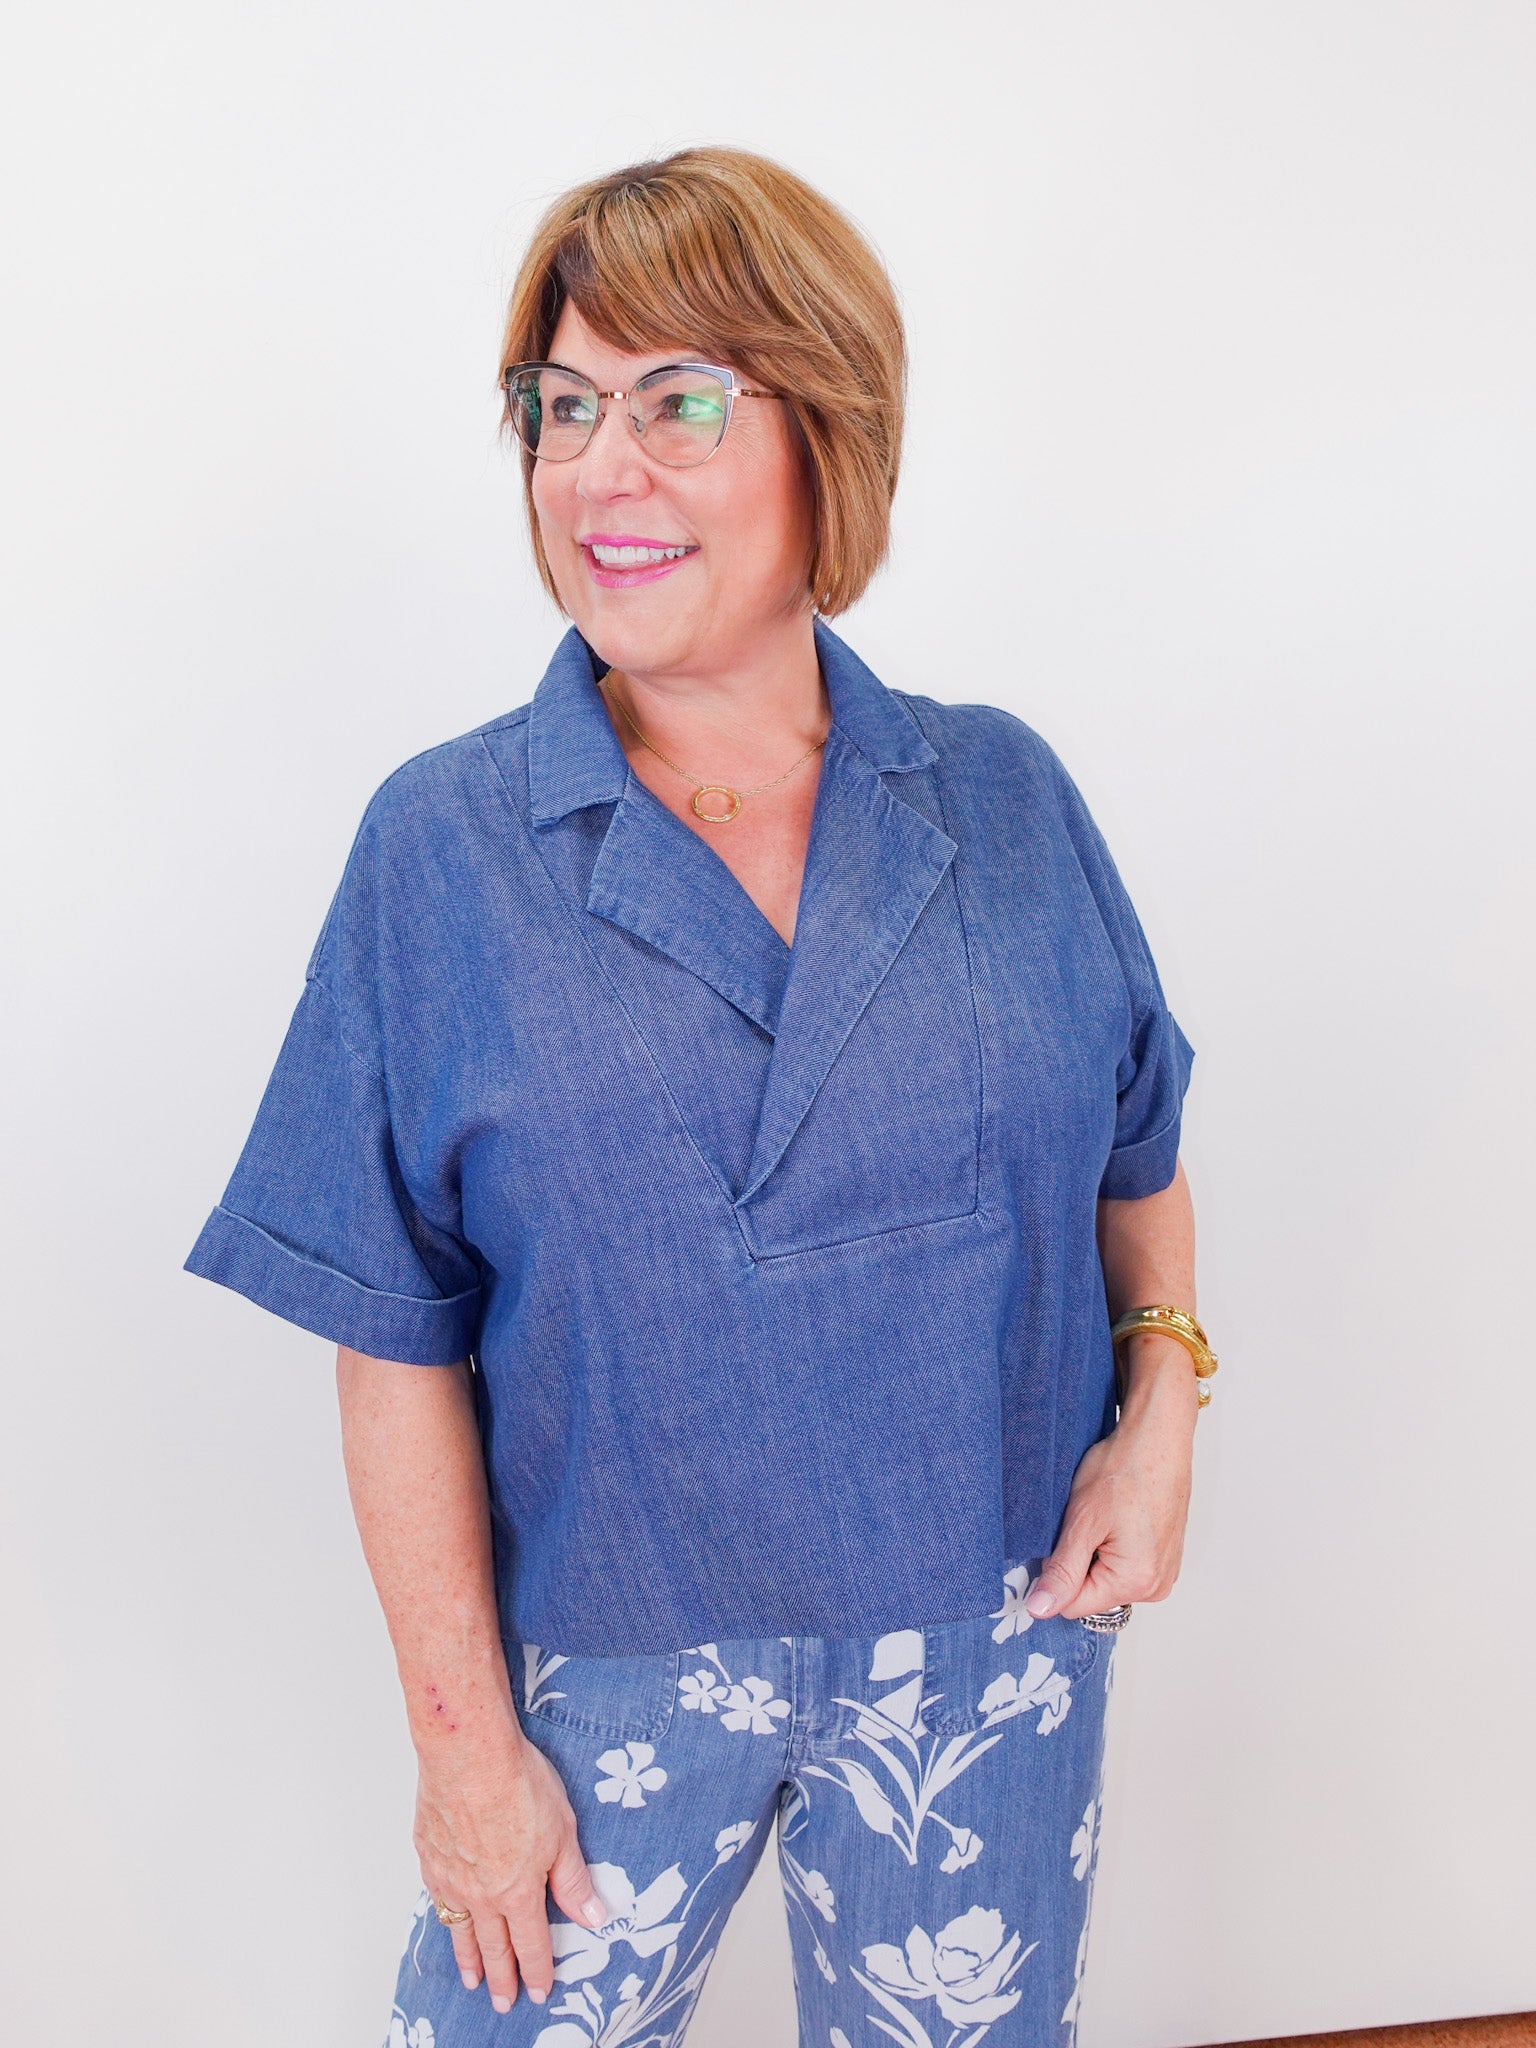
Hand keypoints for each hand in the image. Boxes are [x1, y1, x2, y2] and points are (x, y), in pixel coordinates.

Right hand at [414, 1732, 607, 2012]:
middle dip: (502, 1979)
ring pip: (460, 1931)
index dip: (537, 1971)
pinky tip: (447, 1919)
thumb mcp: (563, 1831)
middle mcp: (481, 1895)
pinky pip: (438, 1899)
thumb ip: (572, 1879)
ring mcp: (451, 1878)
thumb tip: (592, 1916)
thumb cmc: (518, 1783)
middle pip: (494, 1948)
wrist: (468, 1754)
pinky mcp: (429, 1856)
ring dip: (469, 1959)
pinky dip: (444, 1918)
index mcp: (518, 1892)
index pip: (531, 1944)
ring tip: (473, 1980)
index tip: (540, 1991)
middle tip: (503, 2003)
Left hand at [1025, 1340, 1197, 1619]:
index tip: (1058, 1541)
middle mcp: (1156, 1585)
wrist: (1157, 1437)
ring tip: (1103, 1518)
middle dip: (1078, 1563)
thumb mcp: (1081, 1521)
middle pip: (1092, 1594)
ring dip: (1095, 1553)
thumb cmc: (1126, 1468)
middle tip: (1085, 1523)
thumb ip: (1062, 1572)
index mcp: (1136, 1582)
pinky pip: (1125, 1566)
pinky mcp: (1165, 1557)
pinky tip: (1116, 1518)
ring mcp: (1164, 1572)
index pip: (1073, 1606)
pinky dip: (1113, 1546)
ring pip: (1106, 1579)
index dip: (1055, 1575)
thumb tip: (1041, 1609)